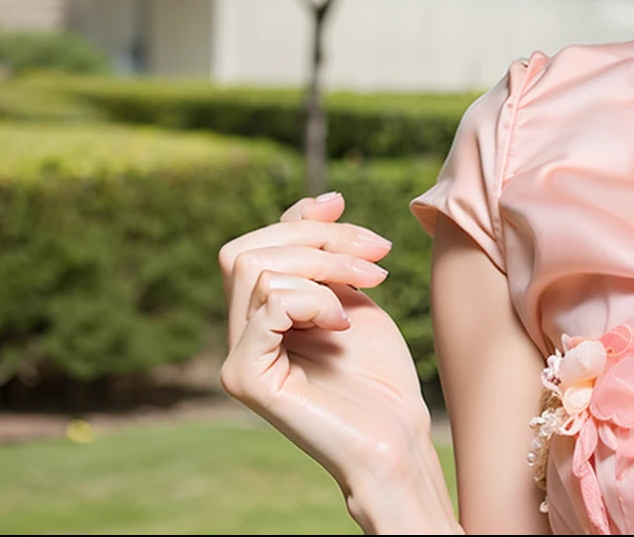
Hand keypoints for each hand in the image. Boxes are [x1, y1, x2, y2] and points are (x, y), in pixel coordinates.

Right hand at [219, 193, 450, 526]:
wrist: (397, 435)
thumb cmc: (378, 373)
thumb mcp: (352, 293)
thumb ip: (326, 253)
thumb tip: (325, 199)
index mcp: (259, 312)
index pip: (255, 243)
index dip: (301, 220)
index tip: (347, 211)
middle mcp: (239, 333)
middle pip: (249, 249)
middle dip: (320, 240)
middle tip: (377, 259)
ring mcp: (236, 355)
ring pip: (258, 269)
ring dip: (326, 267)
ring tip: (369, 289)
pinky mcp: (245, 376)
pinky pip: (269, 304)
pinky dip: (315, 301)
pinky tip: (343, 326)